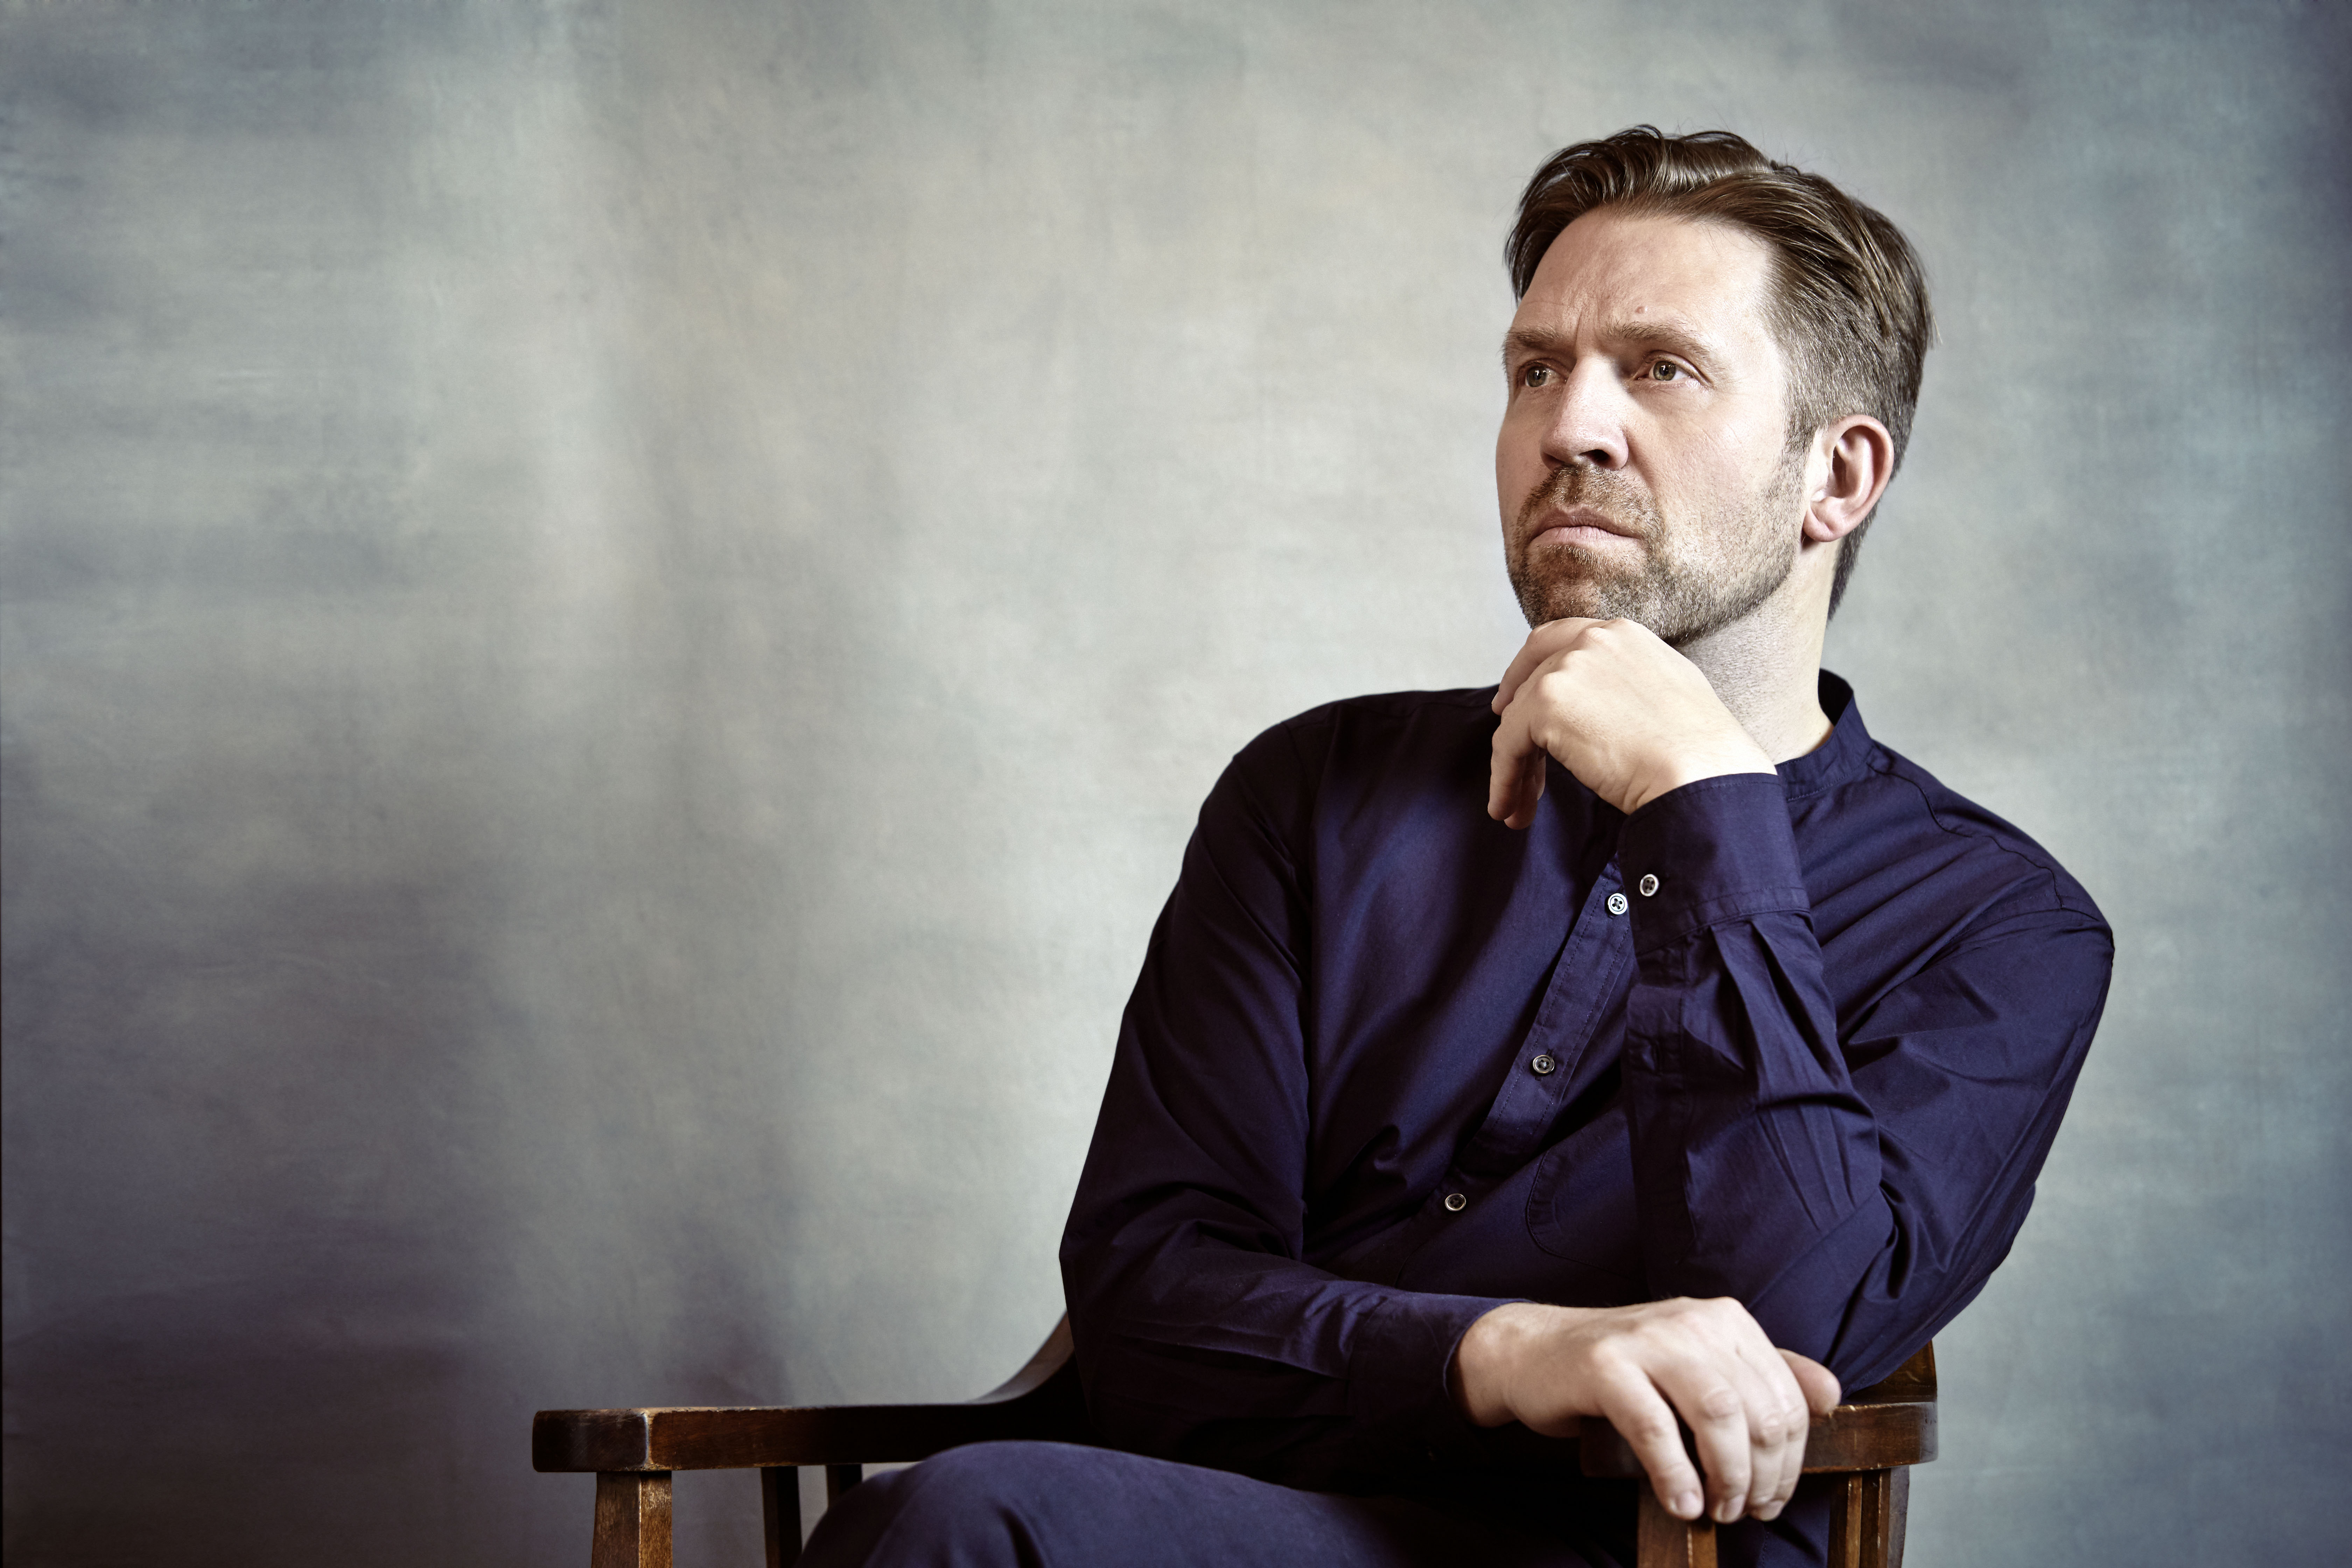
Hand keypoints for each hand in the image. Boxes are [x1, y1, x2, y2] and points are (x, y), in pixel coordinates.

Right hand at [1451, 1298, 1840, 1523]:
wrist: (1532, 1352)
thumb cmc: (1623, 1370)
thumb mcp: (1698, 1366)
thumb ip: (1762, 1376)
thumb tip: (1830, 1395)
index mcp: (1723, 1318)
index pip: (1785, 1397)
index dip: (1790, 1460)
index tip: (1770, 1496)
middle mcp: (1691, 1319)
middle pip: (1757, 1410)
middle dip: (1763, 1476)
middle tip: (1744, 1511)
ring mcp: (1645, 1339)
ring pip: (1717, 1415)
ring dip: (1726, 1477)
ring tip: (1716, 1510)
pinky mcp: (1603, 1365)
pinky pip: (1654, 1428)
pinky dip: (1675, 1475)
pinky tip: (1681, 1502)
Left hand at [1486, 619, 1772, 823]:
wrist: (1704, 776)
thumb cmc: (1698, 754)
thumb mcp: (1667, 695)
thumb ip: (1626, 686)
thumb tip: (1599, 710)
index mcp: (1624, 635)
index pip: (1558, 641)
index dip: (1527, 672)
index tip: (1511, 703)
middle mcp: (1593, 641)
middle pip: (1533, 683)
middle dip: (1520, 730)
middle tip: (1511, 764)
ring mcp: (1568, 668)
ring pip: (1519, 721)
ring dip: (1515, 768)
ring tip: (1518, 808)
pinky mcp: (1546, 703)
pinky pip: (1508, 745)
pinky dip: (1504, 780)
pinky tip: (1509, 809)